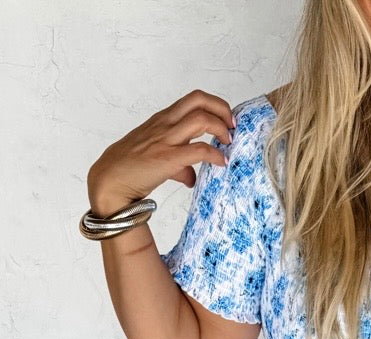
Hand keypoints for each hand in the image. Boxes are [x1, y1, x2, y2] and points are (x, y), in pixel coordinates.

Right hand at [86, 89, 236, 216]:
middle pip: (199, 100)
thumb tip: (191, 177)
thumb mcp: (157, 158)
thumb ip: (179, 165)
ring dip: (221, 129)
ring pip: (201, 119)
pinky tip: (221, 163)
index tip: (226, 120)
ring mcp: (165, 138)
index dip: (215, 105)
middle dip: (222, 109)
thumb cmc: (131, 168)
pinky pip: (199, 150)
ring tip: (228, 143)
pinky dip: (215, 155)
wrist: (111, 179)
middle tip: (232, 127)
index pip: (193, 99)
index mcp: (163, 119)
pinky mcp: (168, 158)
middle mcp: (165, 123)